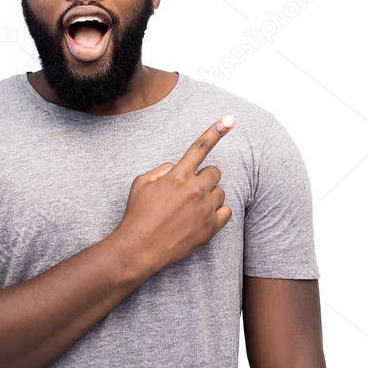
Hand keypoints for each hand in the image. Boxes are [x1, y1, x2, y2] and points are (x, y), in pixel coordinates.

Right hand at [114, 115, 236, 270]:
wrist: (140, 248)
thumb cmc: (138, 215)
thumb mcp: (141, 184)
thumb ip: (161, 170)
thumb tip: (176, 168)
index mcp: (178, 176)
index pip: (200, 147)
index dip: (215, 131)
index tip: (229, 119)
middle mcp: (195, 189)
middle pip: (215, 172)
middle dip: (204, 178)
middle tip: (190, 190)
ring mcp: (205, 209)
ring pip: (220, 192)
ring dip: (209, 196)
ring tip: (191, 209)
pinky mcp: (212, 227)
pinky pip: (227, 211)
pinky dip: (217, 212)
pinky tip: (201, 218)